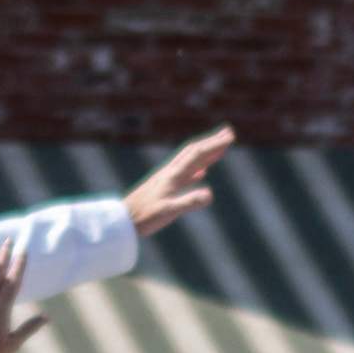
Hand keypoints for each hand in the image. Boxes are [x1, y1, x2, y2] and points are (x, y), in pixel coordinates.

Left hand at [118, 129, 234, 237]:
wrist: (122, 220)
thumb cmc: (144, 217)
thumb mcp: (168, 211)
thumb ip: (189, 202)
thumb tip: (210, 194)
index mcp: (174, 175)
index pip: (198, 155)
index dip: (215, 145)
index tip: (231, 137)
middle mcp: (171, 172)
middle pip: (194, 152)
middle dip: (212, 142)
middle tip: (228, 132)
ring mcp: (167, 179)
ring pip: (190, 160)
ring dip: (206, 152)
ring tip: (219, 148)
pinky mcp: (164, 187)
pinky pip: (185, 173)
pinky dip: (197, 169)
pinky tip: (203, 172)